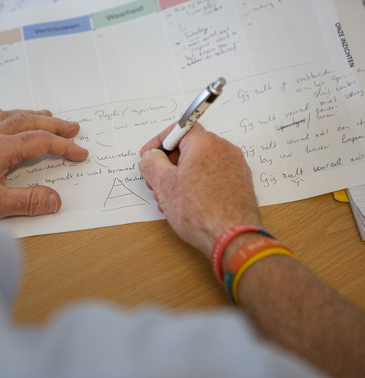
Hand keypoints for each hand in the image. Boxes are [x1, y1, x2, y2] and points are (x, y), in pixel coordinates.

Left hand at [0, 109, 87, 217]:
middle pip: (29, 121)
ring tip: (48, 115)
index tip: (80, 152)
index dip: (64, 146)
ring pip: (9, 115)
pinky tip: (4, 114)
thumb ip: (28, 202)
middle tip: (73, 127)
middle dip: (54, 124)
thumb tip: (56, 200)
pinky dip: (4, 113)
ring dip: (33, 115)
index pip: (41, 142)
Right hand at [139, 123, 261, 257]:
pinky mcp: (240, 183)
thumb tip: (150, 157)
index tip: (148, 156)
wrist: (232, 238)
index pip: (177, 129)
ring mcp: (235, 166)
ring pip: (200, 163)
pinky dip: (197, 184)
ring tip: (170, 199)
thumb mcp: (163, 185)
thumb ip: (151, 163)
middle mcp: (224, 149)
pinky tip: (188, 204)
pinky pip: (213, 176)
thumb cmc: (201, 212)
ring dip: (181, 177)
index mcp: (205, 143)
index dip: (158, 142)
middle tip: (156, 182)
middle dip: (168, 164)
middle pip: (189, 147)